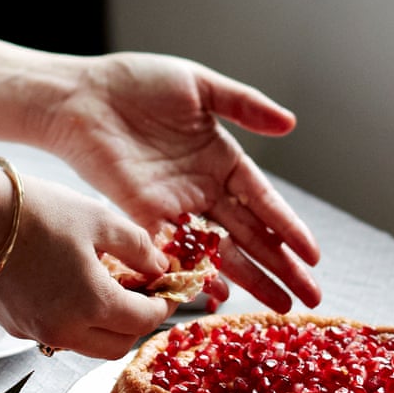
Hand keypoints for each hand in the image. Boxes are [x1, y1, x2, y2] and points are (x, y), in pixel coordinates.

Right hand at [0, 176, 175, 359]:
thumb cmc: (34, 211)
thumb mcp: (98, 219)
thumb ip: (138, 247)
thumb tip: (160, 267)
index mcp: (94, 304)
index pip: (145, 321)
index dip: (164, 305)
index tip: (169, 290)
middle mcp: (66, 331)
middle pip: (119, 345)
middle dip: (137, 324)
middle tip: (142, 295)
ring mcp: (37, 334)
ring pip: (88, 345)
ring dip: (106, 327)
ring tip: (107, 291)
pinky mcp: (15, 328)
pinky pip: (58, 335)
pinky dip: (74, 321)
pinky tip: (71, 290)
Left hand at [42, 53, 321, 312]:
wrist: (80, 98)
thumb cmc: (135, 84)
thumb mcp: (198, 85)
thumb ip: (244, 105)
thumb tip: (290, 124)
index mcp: (222, 160)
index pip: (265, 202)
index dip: (290, 230)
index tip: (313, 256)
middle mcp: (204, 190)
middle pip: (252, 236)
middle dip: (282, 268)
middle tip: (309, 298)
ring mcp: (176, 209)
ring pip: (222, 252)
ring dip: (252, 281)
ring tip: (278, 308)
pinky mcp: (144, 220)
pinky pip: (177, 254)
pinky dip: (198, 276)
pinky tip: (222, 298)